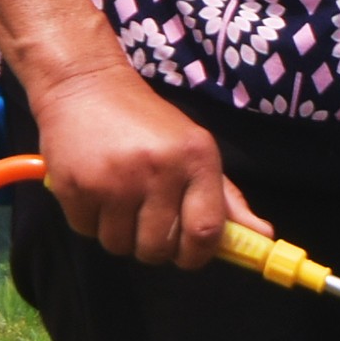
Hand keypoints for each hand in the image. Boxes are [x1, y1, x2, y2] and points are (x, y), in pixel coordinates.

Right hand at [31, 61, 253, 268]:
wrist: (86, 84)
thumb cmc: (146, 123)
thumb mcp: (193, 149)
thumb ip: (226, 198)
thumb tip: (263, 238)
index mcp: (196, 158)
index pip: (205, 232)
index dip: (197, 255)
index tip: (188, 254)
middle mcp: (158, 168)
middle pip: (159, 248)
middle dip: (154, 245)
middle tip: (147, 219)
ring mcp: (114, 179)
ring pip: (120, 245)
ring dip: (120, 233)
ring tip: (119, 199)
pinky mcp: (76, 186)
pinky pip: (87, 232)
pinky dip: (91, 221)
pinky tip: (95, 190)